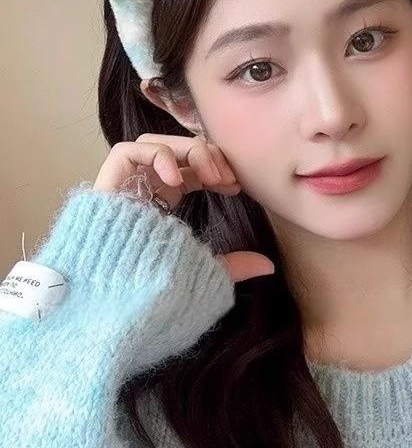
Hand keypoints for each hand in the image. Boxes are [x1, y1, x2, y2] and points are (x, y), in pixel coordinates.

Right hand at [93, 133, 274, 282]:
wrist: (116, 303)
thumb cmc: (156, 291)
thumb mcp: (203, 272)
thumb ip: (233, 265)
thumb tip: (268, 265)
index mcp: (162, 205)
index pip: (190, 170)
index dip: (215, 169)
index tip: (236, 185)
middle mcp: (143, 191)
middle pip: (176, 151)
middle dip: (207, 156)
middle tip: (228, 178)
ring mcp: (124, 186)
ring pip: (155, 143)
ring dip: (188, 152)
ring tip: (209, 177)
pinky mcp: (106, 186)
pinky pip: (128, 151)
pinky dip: (158, 156)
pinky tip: (178, 180)